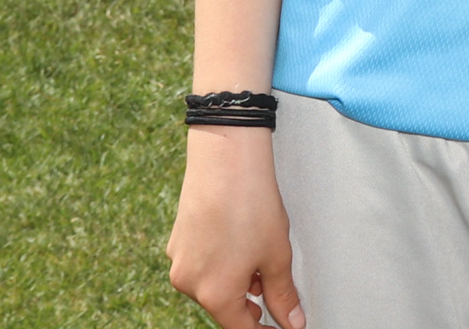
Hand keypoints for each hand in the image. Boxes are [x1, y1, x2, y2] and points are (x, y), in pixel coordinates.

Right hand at [167, 127, 305, 328]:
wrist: (225, 156)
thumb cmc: (252, 204)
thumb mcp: (277, 255)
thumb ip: (283, 295)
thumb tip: (292, 322)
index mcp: (215, 295)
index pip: (241, 328)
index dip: (264, 327)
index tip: (280, 322)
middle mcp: (189, 284)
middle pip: (224, 306)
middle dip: (250, 299)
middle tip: (271, 280)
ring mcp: (179, 261)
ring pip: (212, 284)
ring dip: (235, 279)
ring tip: (257, 252)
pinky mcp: (176, 241)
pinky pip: (200, 263)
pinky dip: (220, 261)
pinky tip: (238, 238)